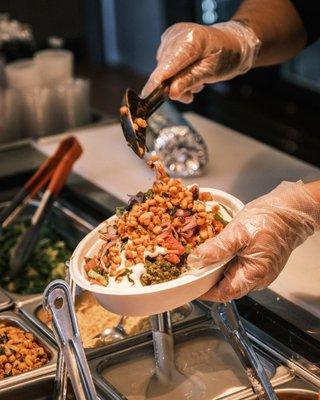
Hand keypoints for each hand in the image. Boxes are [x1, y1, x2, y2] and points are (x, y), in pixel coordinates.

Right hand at [142, 21, 259, 102]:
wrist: (232, 44)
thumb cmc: (227, 55)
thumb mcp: (211, 71)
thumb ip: (190, 80)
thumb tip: (172, 92)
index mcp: (191, 40)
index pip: (168, 65)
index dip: (156, 82)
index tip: (147, 96)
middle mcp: (177, 35)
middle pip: (164, 69)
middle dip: (173, 87)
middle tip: (189, 96)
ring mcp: (172, 37)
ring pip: (164, 69)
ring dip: (176, 83)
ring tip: (195, 83)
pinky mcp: (169, 42)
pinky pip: (166, 65)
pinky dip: (176, 75)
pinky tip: (188, 74)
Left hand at [188, 181, 319, 301]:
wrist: (289, 210)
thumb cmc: (269, 220)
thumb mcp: (238, 232)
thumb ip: (217, 248)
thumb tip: (197, 261)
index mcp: (254, 274)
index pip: (225, 293)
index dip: (206, 291)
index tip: (190, 284)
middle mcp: (258, 278)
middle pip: (227, 286)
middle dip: (209, 279)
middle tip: (192, 268)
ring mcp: (259, 270)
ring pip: (232, 276)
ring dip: (216, 269)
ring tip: (201, 259)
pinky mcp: (258, 261)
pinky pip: (238, 266)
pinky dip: (225, 261)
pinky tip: (216, 251)